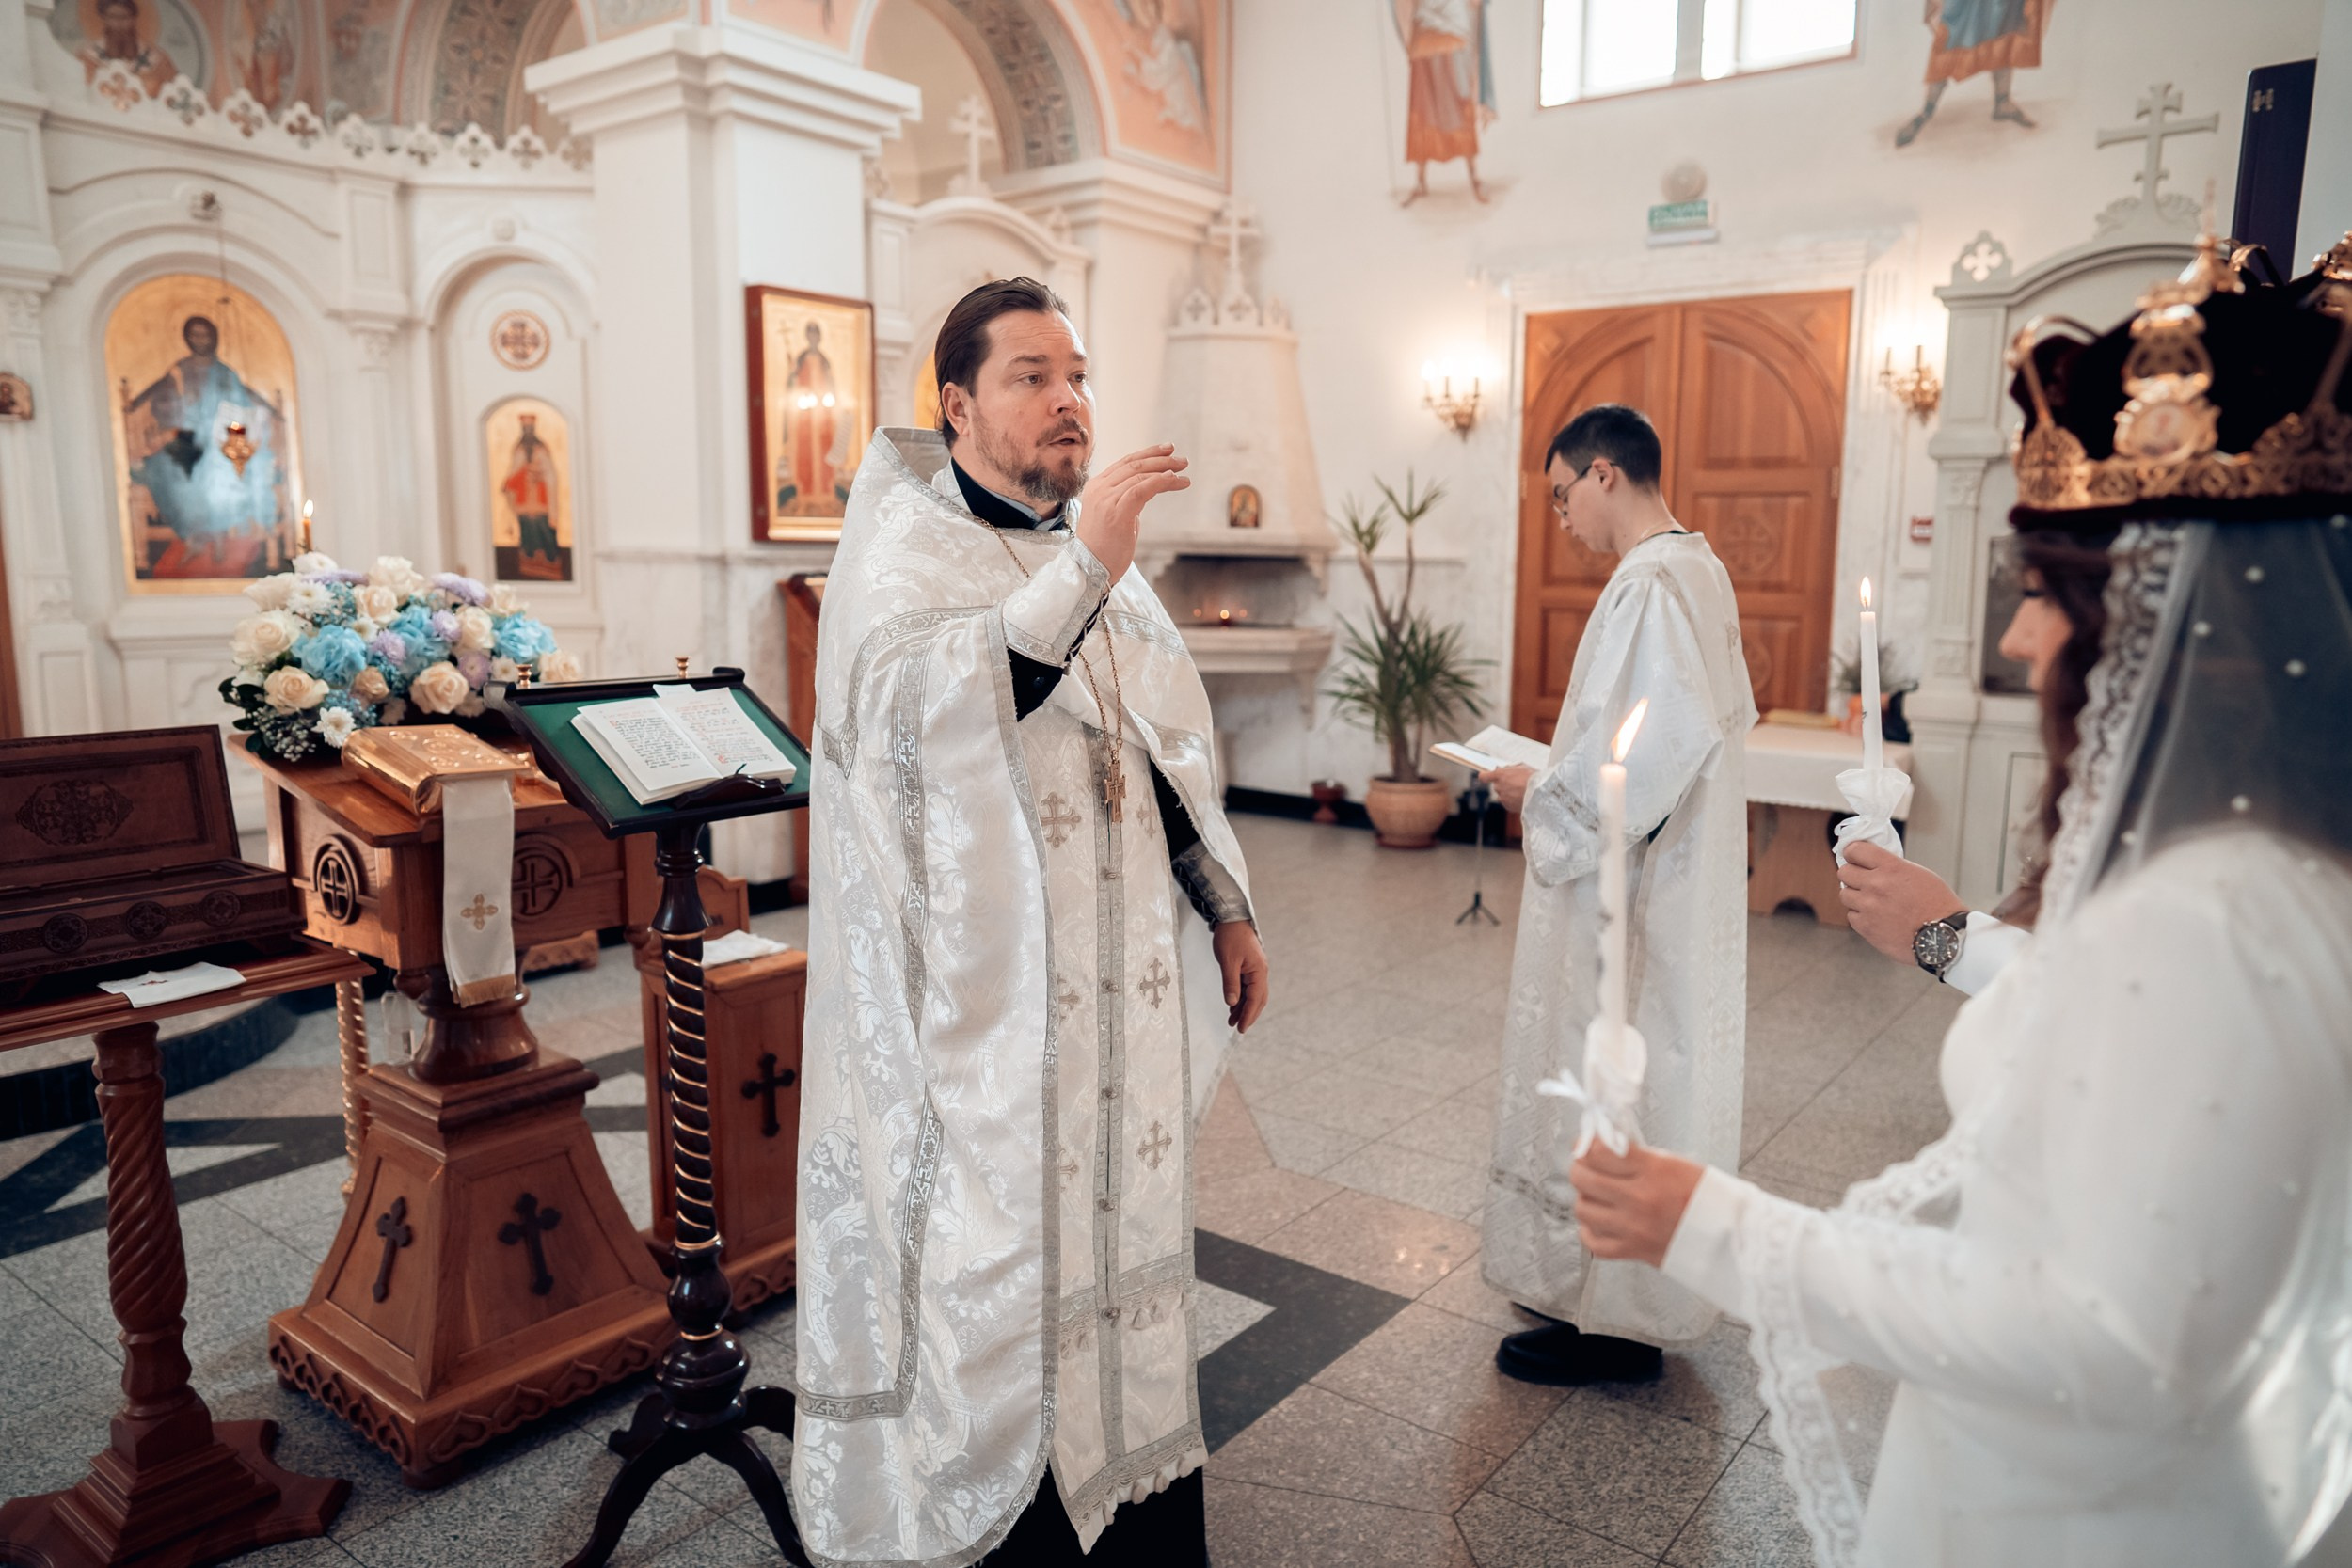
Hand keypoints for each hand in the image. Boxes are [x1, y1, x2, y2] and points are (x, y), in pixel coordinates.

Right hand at [1076, 445, 1188, 581]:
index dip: (1148, 454)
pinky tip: (1174, 480)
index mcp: (1096, 487)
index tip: (1167, 451)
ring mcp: (1107, 499)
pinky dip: (1161, 482)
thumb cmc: (1104, 549)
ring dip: (1166, 470)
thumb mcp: (1114, 516)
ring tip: (1183, 473)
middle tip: (1182, 460)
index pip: (1125, 463)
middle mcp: (1100, 489)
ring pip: (1141, 475)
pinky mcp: (1117, 512)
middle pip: (1134, 465)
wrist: (1088, 570)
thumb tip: (1147, 489)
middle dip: (1161, 459)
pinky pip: (1143, 488)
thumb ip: (1127, 500)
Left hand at [1212, 920, 1269, 1032]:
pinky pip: (1248, 986)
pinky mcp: (1249, 966)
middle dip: (1248, 1014)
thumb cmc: (1230, 936)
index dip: (1248, 1015)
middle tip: (1238, 1027)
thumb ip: (1230, 983)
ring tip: (1232, 1019)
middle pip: (1258, 999)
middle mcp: (1260, 972)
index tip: (1241, 1028)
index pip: (1255, 999)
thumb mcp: (1228, 961)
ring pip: (1252, 994)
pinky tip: (1233, 1004)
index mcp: (1259, 971)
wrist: (1231, 917)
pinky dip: (1241, 997)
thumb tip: (1231, 1003)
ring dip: (1243, 1007)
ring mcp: (1256, 969)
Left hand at [1478, 763, 1535, 813]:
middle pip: (1497, 785)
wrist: (1540, 793)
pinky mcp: (1507, 806)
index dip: (1485, 776)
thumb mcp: (1521, 767)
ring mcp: (1502, 797)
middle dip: (1504, 784)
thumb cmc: (1532, 778)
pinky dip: (1513, 801)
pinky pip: (1508, 802)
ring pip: (1502, 794)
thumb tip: (1503, 769)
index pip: (1483, 776)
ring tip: (1522, 791)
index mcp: (1499, 775)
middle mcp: (1498, 787)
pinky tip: (1523, 797)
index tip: (1487, 776)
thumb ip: (1509, 768)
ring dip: (1509, 793)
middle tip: (1516, 782)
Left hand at [1570, 1140, 1705, 1267]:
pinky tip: (1598, 1221)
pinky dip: (1590, 1231)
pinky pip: (1594, 1243)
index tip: (1587, 1143)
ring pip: (1583, 1209)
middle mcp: (1639, 1199)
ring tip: (1596, 1195)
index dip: (1586, 1144)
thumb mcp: (1676, 1164)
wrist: (1731, 1236)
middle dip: (1579, 1168)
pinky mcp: (1634, 1251)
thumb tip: (1605, 1148)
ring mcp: (1634, 1227)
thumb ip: (1638, 1157)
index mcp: (1653, 1171)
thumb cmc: (1707, 1197)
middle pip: (1583, 1179)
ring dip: (1585, 1198)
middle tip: (1585, 1166)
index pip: (1598, 1151)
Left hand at [1839, 841, 1966, 964]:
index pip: (1855, 849)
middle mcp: (1876, 884)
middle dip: (1853, 875)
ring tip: (1871, 901)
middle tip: (1863, 881)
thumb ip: (1892, 867)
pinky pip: (1852, 916)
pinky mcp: (1866, 926)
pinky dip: (1861, 916)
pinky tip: (1876, 917)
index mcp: (1891, 868)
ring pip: (1845, 894)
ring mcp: (1869, 906)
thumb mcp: (1919, 874)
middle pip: (1844, 872)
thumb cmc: (1937, 905)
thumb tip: (1872, 865)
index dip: (1853, 853)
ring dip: (1855, 896)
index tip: (1855, 857)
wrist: (1943, 937)